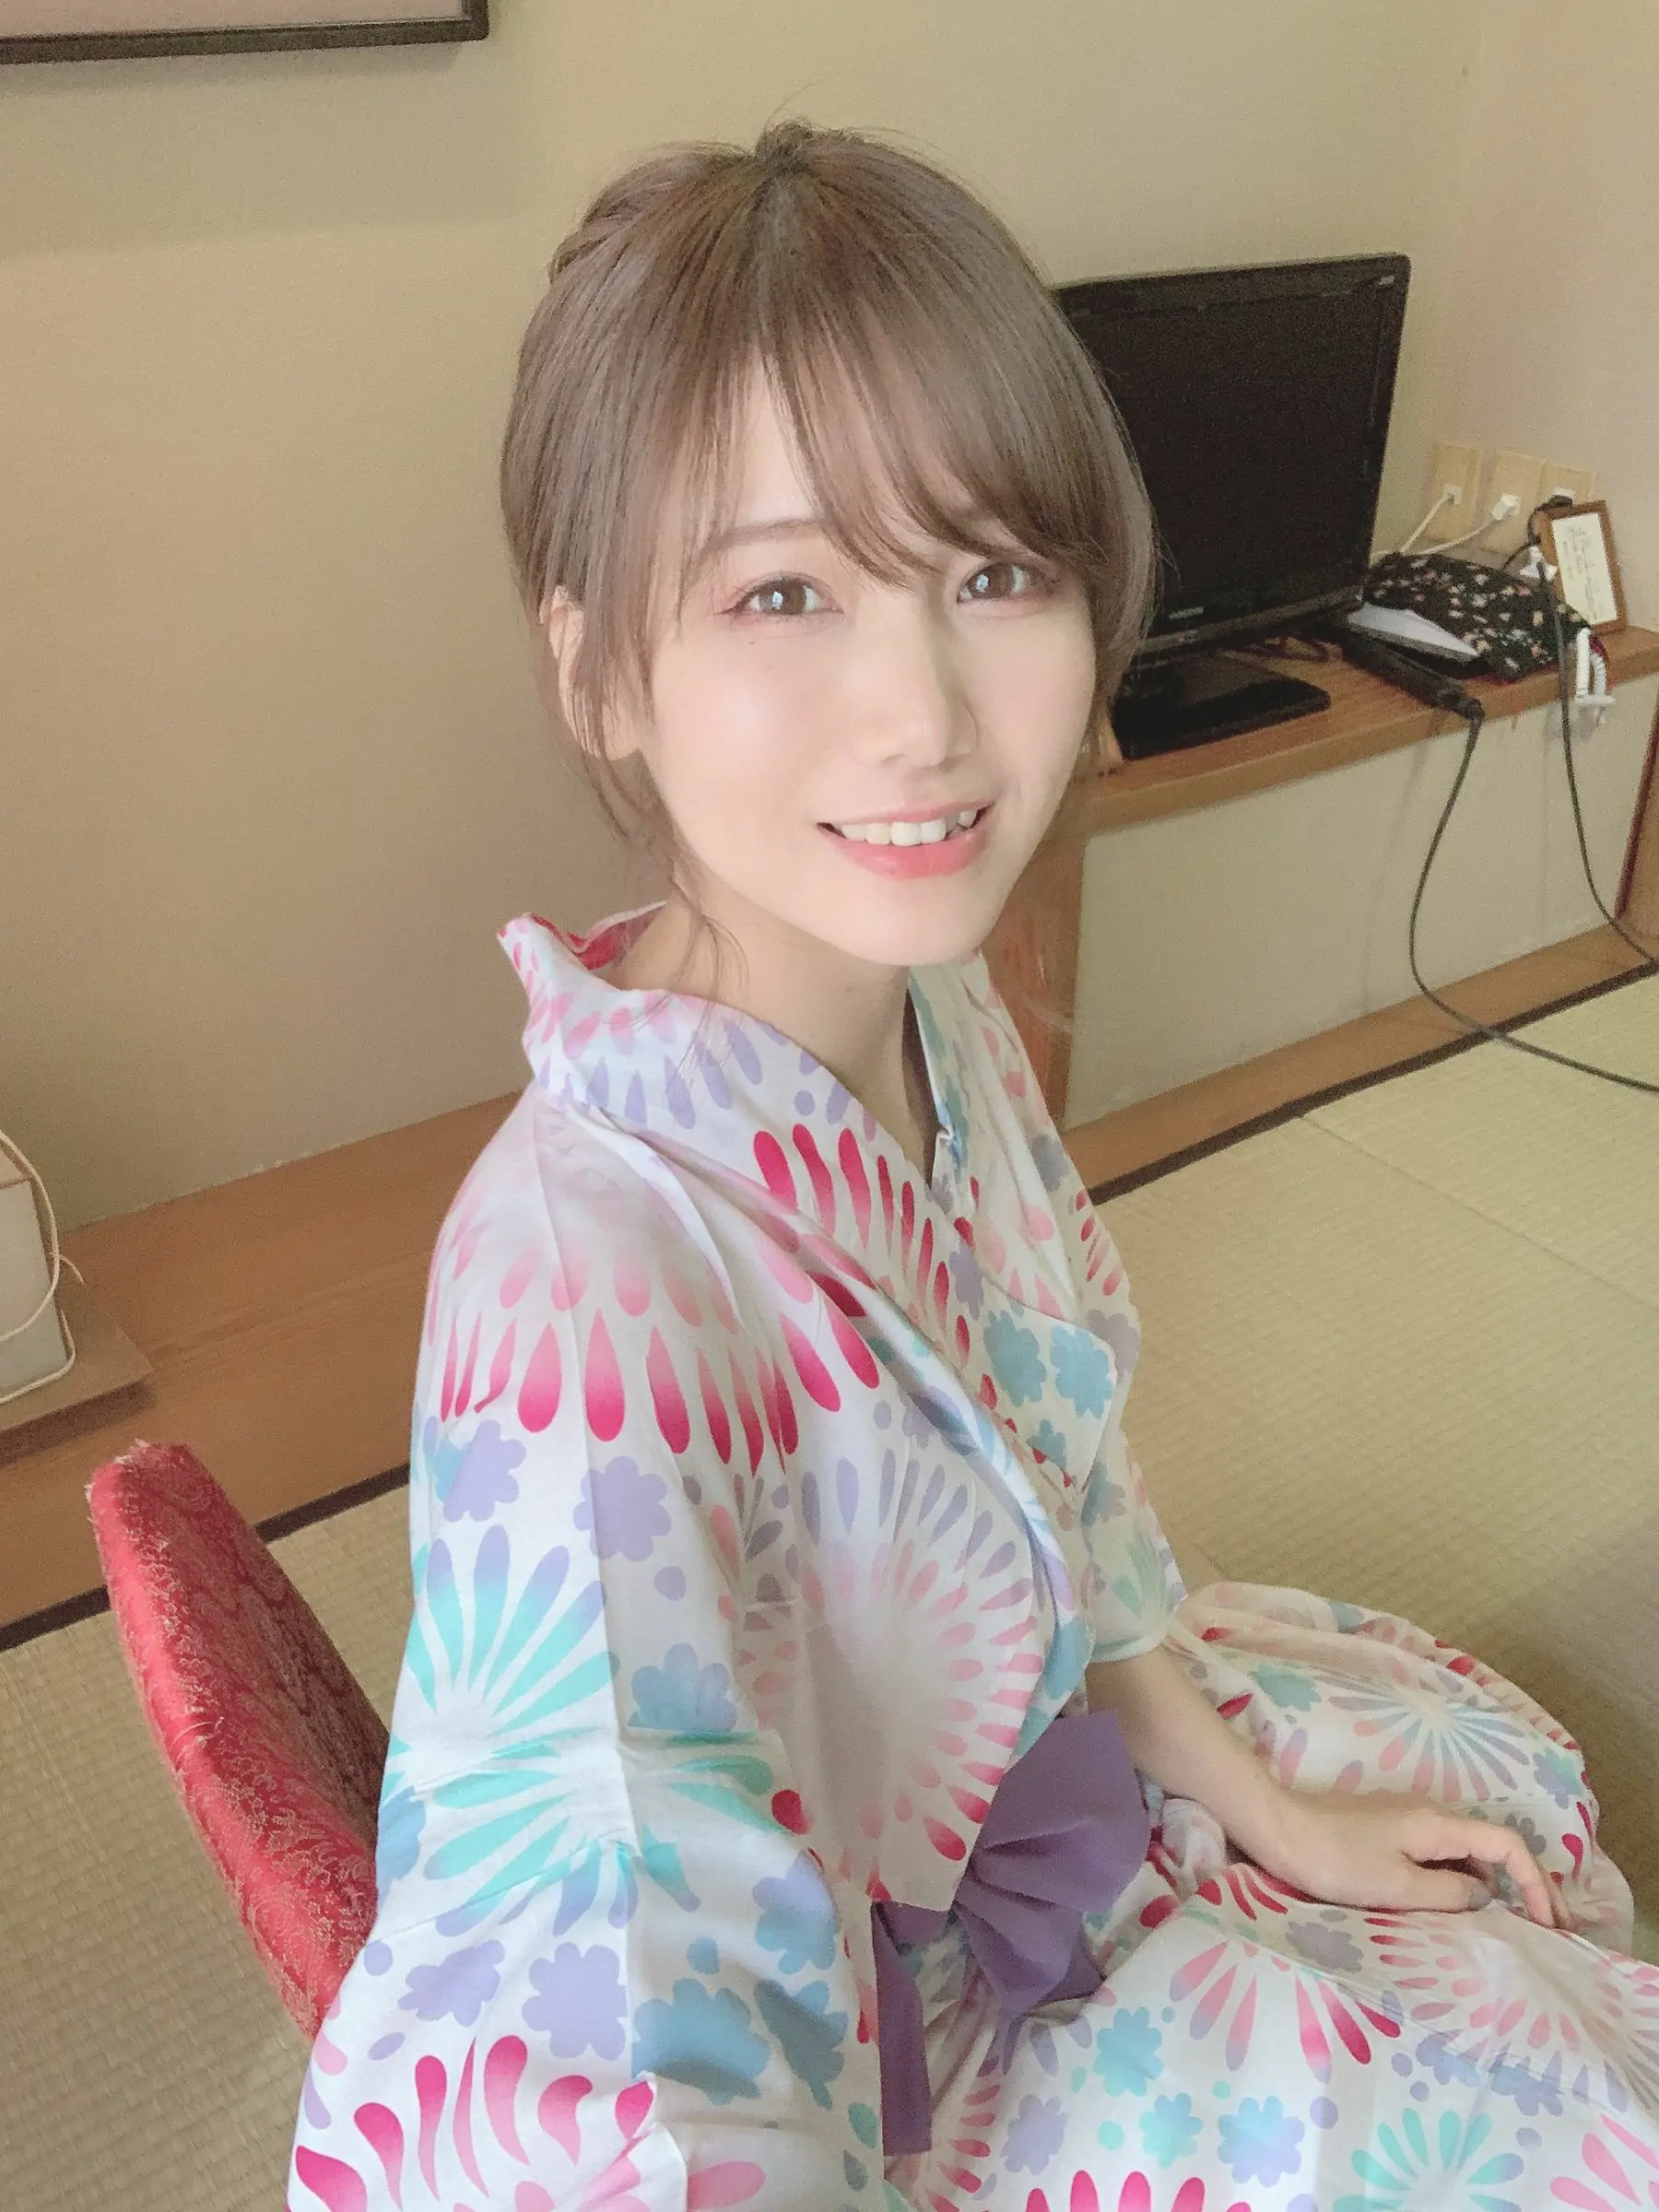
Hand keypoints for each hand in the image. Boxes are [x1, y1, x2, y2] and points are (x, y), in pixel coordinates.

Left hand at [1255, 1786, 1569, 1929]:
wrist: (1277, 1828)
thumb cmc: (1335, 1860)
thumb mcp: (1397, 1887)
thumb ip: (1449, 1894)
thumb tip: (1483, 1897)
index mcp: (1437, 1823)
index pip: (1507, 1844)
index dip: (1535, 1882)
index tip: (1547, 1923)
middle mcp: (1429, 1813)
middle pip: (1492, 1845)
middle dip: (1524, 1883)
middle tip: (1546, 1927)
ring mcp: (1407, 1818)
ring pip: (1466, 1849)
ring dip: (1494, 1883)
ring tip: (1512, 1923)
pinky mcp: (1387, 1829)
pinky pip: (1440, 1853)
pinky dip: (1462, 1877)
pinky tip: (1461, 1905)